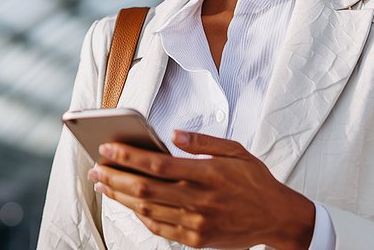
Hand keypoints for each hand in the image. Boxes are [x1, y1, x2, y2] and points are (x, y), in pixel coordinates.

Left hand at [88, 130, 315, 249]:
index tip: (106, 148)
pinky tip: (128, 203)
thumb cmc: (255, 181)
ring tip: (104, 183)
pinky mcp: (197, 239)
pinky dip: (140, 215)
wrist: (279, 218)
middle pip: (145, 189)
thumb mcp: (236, 151)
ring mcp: (198, 222)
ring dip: (120, 197)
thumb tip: (172, 134)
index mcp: (208, 174)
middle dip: (114, 177)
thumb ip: (202, 141)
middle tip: (95, 168)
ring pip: (147, 210)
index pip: (157, 164)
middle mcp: (200, 199)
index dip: (127, 156)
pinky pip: (160, 228)